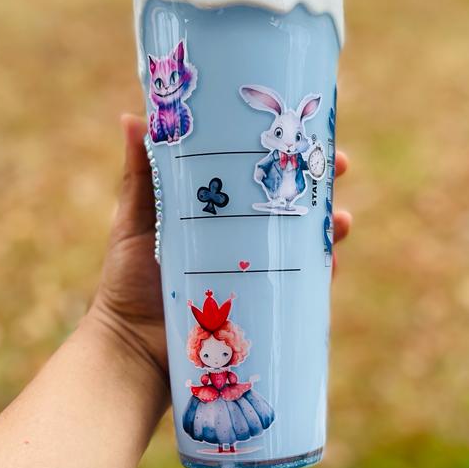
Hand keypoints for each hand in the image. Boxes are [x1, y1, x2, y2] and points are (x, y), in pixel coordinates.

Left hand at [89, 115, 351, 384]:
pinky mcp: (264, 306)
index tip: (307, 131)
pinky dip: (321, 274)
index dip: (284, 153)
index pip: (256, 174)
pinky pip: (302, 288)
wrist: (133, 348)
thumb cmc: (128, 282)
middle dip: (320, 184)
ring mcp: (257, 273)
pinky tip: (330, 263)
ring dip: (330, 228)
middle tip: (338, 166)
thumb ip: (140, 177)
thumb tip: (134, 118)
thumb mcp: (134, 222)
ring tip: (341, 219)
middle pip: (290, 204)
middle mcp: (242, 240)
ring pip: (304, 243)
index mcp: (216, 213)